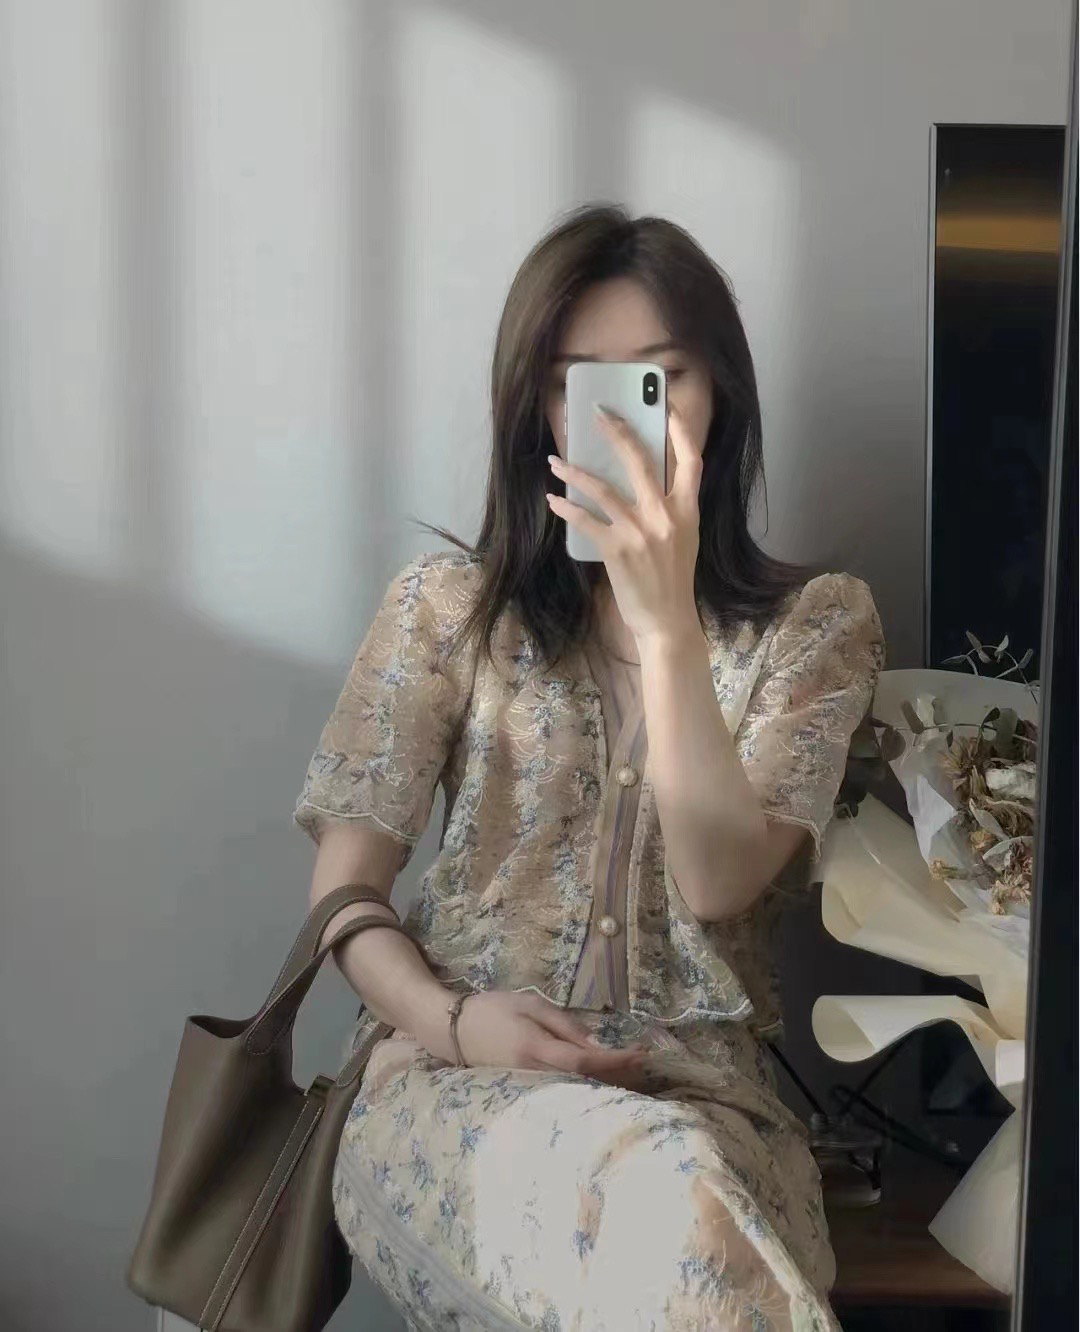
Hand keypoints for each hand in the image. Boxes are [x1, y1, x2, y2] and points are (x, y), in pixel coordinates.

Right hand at [432, 990, 648, 1089]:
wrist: (451, 1029)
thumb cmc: (493, 1009)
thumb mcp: (531, 1004)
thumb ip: (566, 1025)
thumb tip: (599, 1046)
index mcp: (536, 1050)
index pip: (586, 1062)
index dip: (617, 1061)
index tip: (642, 1054)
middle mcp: (534, 1076)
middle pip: (586, 1084)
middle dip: (619, 1077)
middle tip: (646, 1065)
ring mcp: (528, 1089)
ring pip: (576, 1092)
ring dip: (606, 1085)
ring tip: (633, 1074)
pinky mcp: (524, 1094)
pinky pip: (563, 1093)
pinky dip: (587, 1088)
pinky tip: (603, 1082)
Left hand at [546, 405, 702, 643]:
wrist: (667, 620)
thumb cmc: (672, 579)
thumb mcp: (684, 538)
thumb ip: (671, 508)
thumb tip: (643, 479)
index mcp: (688, 510)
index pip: (691, 460)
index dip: (679, 429)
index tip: (664, 404)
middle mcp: (666, 515)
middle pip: (640, 460)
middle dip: (617, 432)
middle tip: (598, 414)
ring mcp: (640, 532)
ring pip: (602, 487)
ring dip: (574, 471)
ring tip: (556, 460)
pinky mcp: (617, 549)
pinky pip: (586, 520)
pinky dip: (566, 507)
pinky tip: (554, 499)